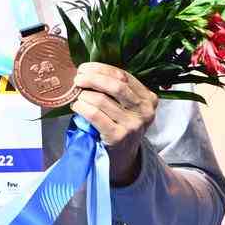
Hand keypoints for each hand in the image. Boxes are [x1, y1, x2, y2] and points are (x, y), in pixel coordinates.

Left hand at [69, 62, 157, 185]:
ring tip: (77, 97)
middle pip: (115, 85)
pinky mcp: (118, 136)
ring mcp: (132, 124)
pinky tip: (76, 106)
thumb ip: (116, 90)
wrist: (123, 156)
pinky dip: (81, 107)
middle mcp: (144, 110)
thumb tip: (87, 71)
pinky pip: (94, 115)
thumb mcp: (127, 106)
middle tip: (77, 79)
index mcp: (148, 98)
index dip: (100, 68)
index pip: (123, 75)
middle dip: (91, 78)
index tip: (84, 68)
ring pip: (101, 100)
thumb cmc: (120, 125)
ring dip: (83, 95)